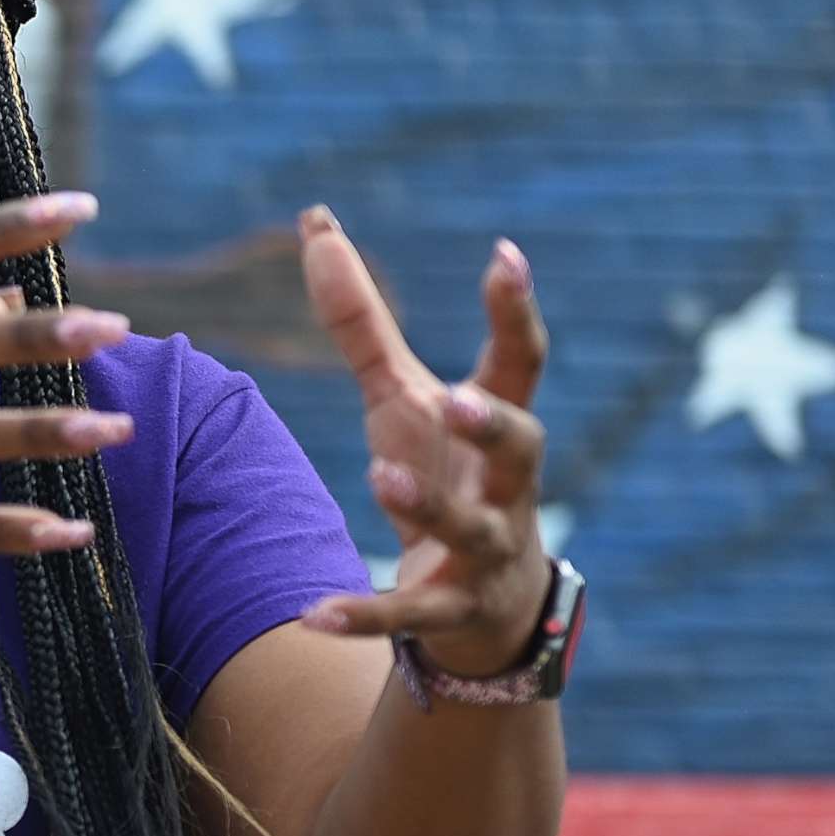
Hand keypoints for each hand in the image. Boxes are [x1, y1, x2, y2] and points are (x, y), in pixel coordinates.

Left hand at [295, 205, 554, 677]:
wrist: (481, 612)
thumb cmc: (444, 476)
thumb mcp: (401, 398)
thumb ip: (360, 319)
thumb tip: (315, 221)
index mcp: (495, 423)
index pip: (520, 361)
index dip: (515, 310)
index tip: (506, 255)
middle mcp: (506, 484)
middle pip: (523, 445)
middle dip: (495, 422)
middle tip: (461, 398)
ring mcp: (487, 551)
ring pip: (471, 529)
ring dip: (429, 504)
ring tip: (381, 475)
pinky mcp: (452, 611)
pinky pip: (409, 614)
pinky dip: (364, 613)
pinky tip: (311, 612)